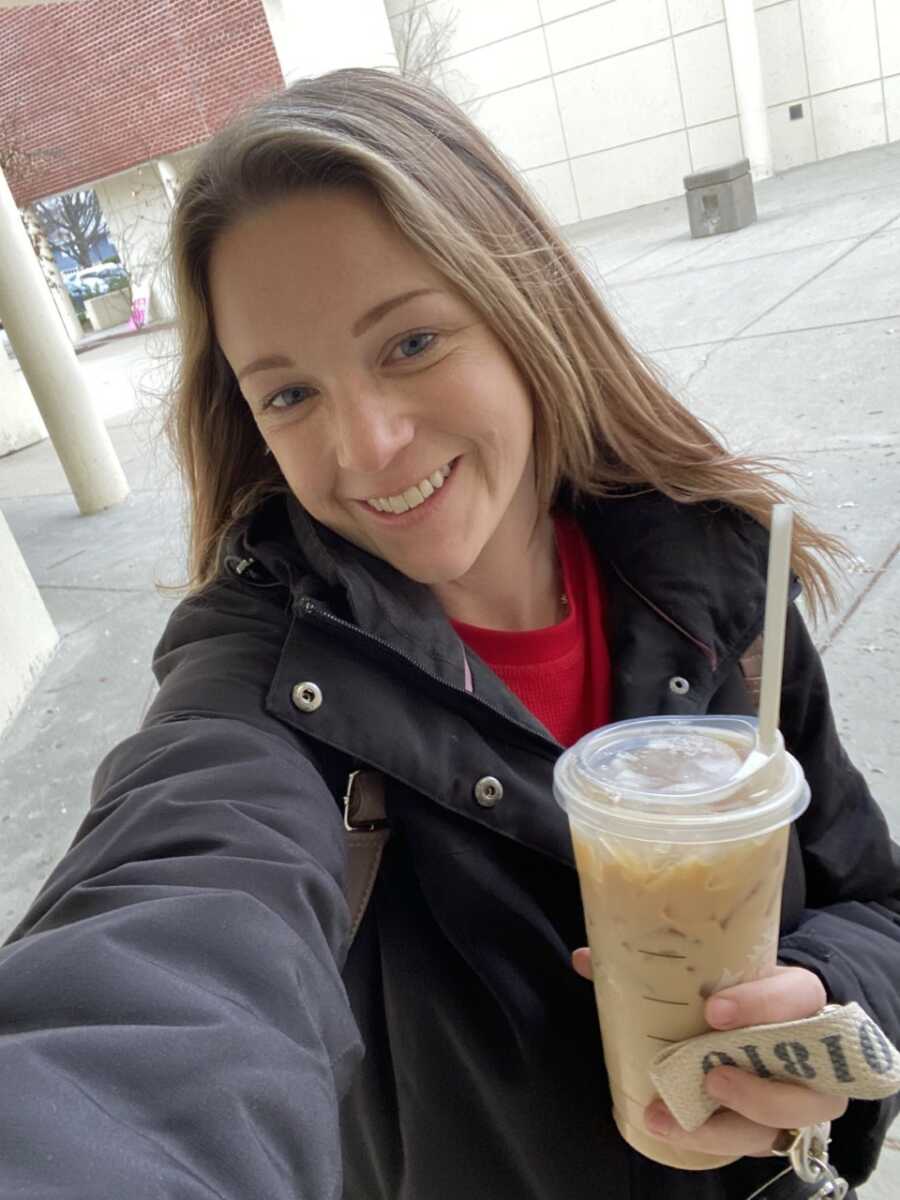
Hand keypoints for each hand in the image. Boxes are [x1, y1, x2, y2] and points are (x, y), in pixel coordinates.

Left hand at [571, 949, 847, 1158]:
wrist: (776, 1015)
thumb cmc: (740, 988)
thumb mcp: (715, 969)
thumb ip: (654, 965)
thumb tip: (584, 958)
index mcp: (798, 996)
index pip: (796, 996)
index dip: (761, 1004)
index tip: (714, 1009)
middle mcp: (812, 1052)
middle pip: (806, 1083)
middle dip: (758, 1090)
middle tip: (709, 1078)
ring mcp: (801, 1094)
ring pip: (786, 1126)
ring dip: (731, 1126)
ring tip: (676, 1119)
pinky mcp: (779, 1123)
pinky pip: (758, 1143)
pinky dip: (716, 1140)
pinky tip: (672, 1132)